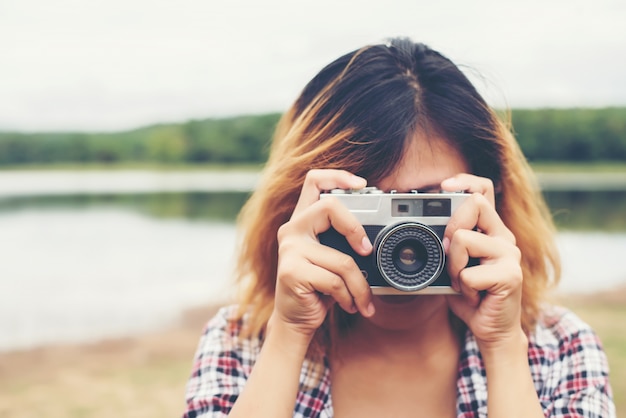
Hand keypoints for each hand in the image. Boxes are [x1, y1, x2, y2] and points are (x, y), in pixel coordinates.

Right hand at [271, 169, 374, 342]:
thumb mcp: (332, 258)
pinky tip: (348, 305)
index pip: (314, 181)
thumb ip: (343, 240)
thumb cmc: (318, 287)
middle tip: (367, 250)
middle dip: (356, 228)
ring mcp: (289, 250)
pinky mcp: (291, 272)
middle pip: (329, 206)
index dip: (338, 176)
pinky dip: (349, 297)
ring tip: (362, 299)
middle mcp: (291, 230)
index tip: (362, 184)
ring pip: (342, 259)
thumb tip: (374, 239)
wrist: (295, 319)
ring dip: (360, 286)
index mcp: (302, 220)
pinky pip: (335, 281)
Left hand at [442, 174, 525, 352]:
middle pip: (474, 204)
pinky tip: (475, 297)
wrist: (491, 330)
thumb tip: (425, 227)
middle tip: (450, 257)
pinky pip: (468, 273)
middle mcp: (504, 237)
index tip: (444, 186)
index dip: (465, 182)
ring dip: (453, 266)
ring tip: (464, 283)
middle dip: (449, 228)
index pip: (483, 191)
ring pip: (463, 239)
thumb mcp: (453, 265)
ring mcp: (509, 255)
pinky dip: (462, 288)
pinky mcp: (510, 275)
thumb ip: (447, 244)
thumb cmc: (471, 296)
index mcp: (491, 230)